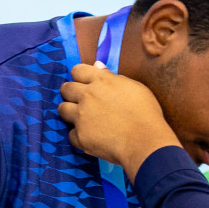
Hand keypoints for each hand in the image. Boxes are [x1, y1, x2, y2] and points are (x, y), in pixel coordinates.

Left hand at [58, 62, 178, 178]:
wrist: (144, 142)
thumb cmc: (146, 113)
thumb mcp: (135, 88)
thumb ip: (113, 77)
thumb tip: (97, 66)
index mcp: (101, 81)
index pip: (77, 70)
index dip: (80, 77)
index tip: (86, 84)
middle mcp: (87, 96)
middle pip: (66, 89)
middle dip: (71, 93)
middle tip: (82, 102)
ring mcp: (81, 116)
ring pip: (62, 109)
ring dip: (70, 113)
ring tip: (82, 119)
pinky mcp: (80, 136)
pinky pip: (71, 134)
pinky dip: (79, 136)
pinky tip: (91, 137)